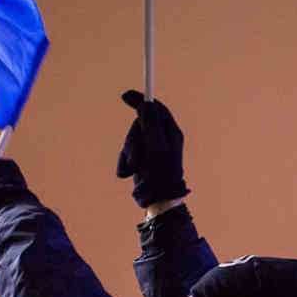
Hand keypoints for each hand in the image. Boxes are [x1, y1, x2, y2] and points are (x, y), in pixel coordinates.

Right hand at [114, 90, 187, 206]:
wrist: (158, 201)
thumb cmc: (162, 175)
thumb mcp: (157, 146)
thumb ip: (151, 125)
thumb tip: (146, 104)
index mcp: (171, 133)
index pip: (156, 110)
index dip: (142, 101)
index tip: (125, 95)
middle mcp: (161, 140)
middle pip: (139, 125)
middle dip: (133, 139)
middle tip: (136, 154)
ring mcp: (150, 151)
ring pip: (130, 141)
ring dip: (129, 154)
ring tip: (136, 167)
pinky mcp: (140, 162)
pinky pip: (125, 155)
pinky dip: (125, 164)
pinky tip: (131, 173)